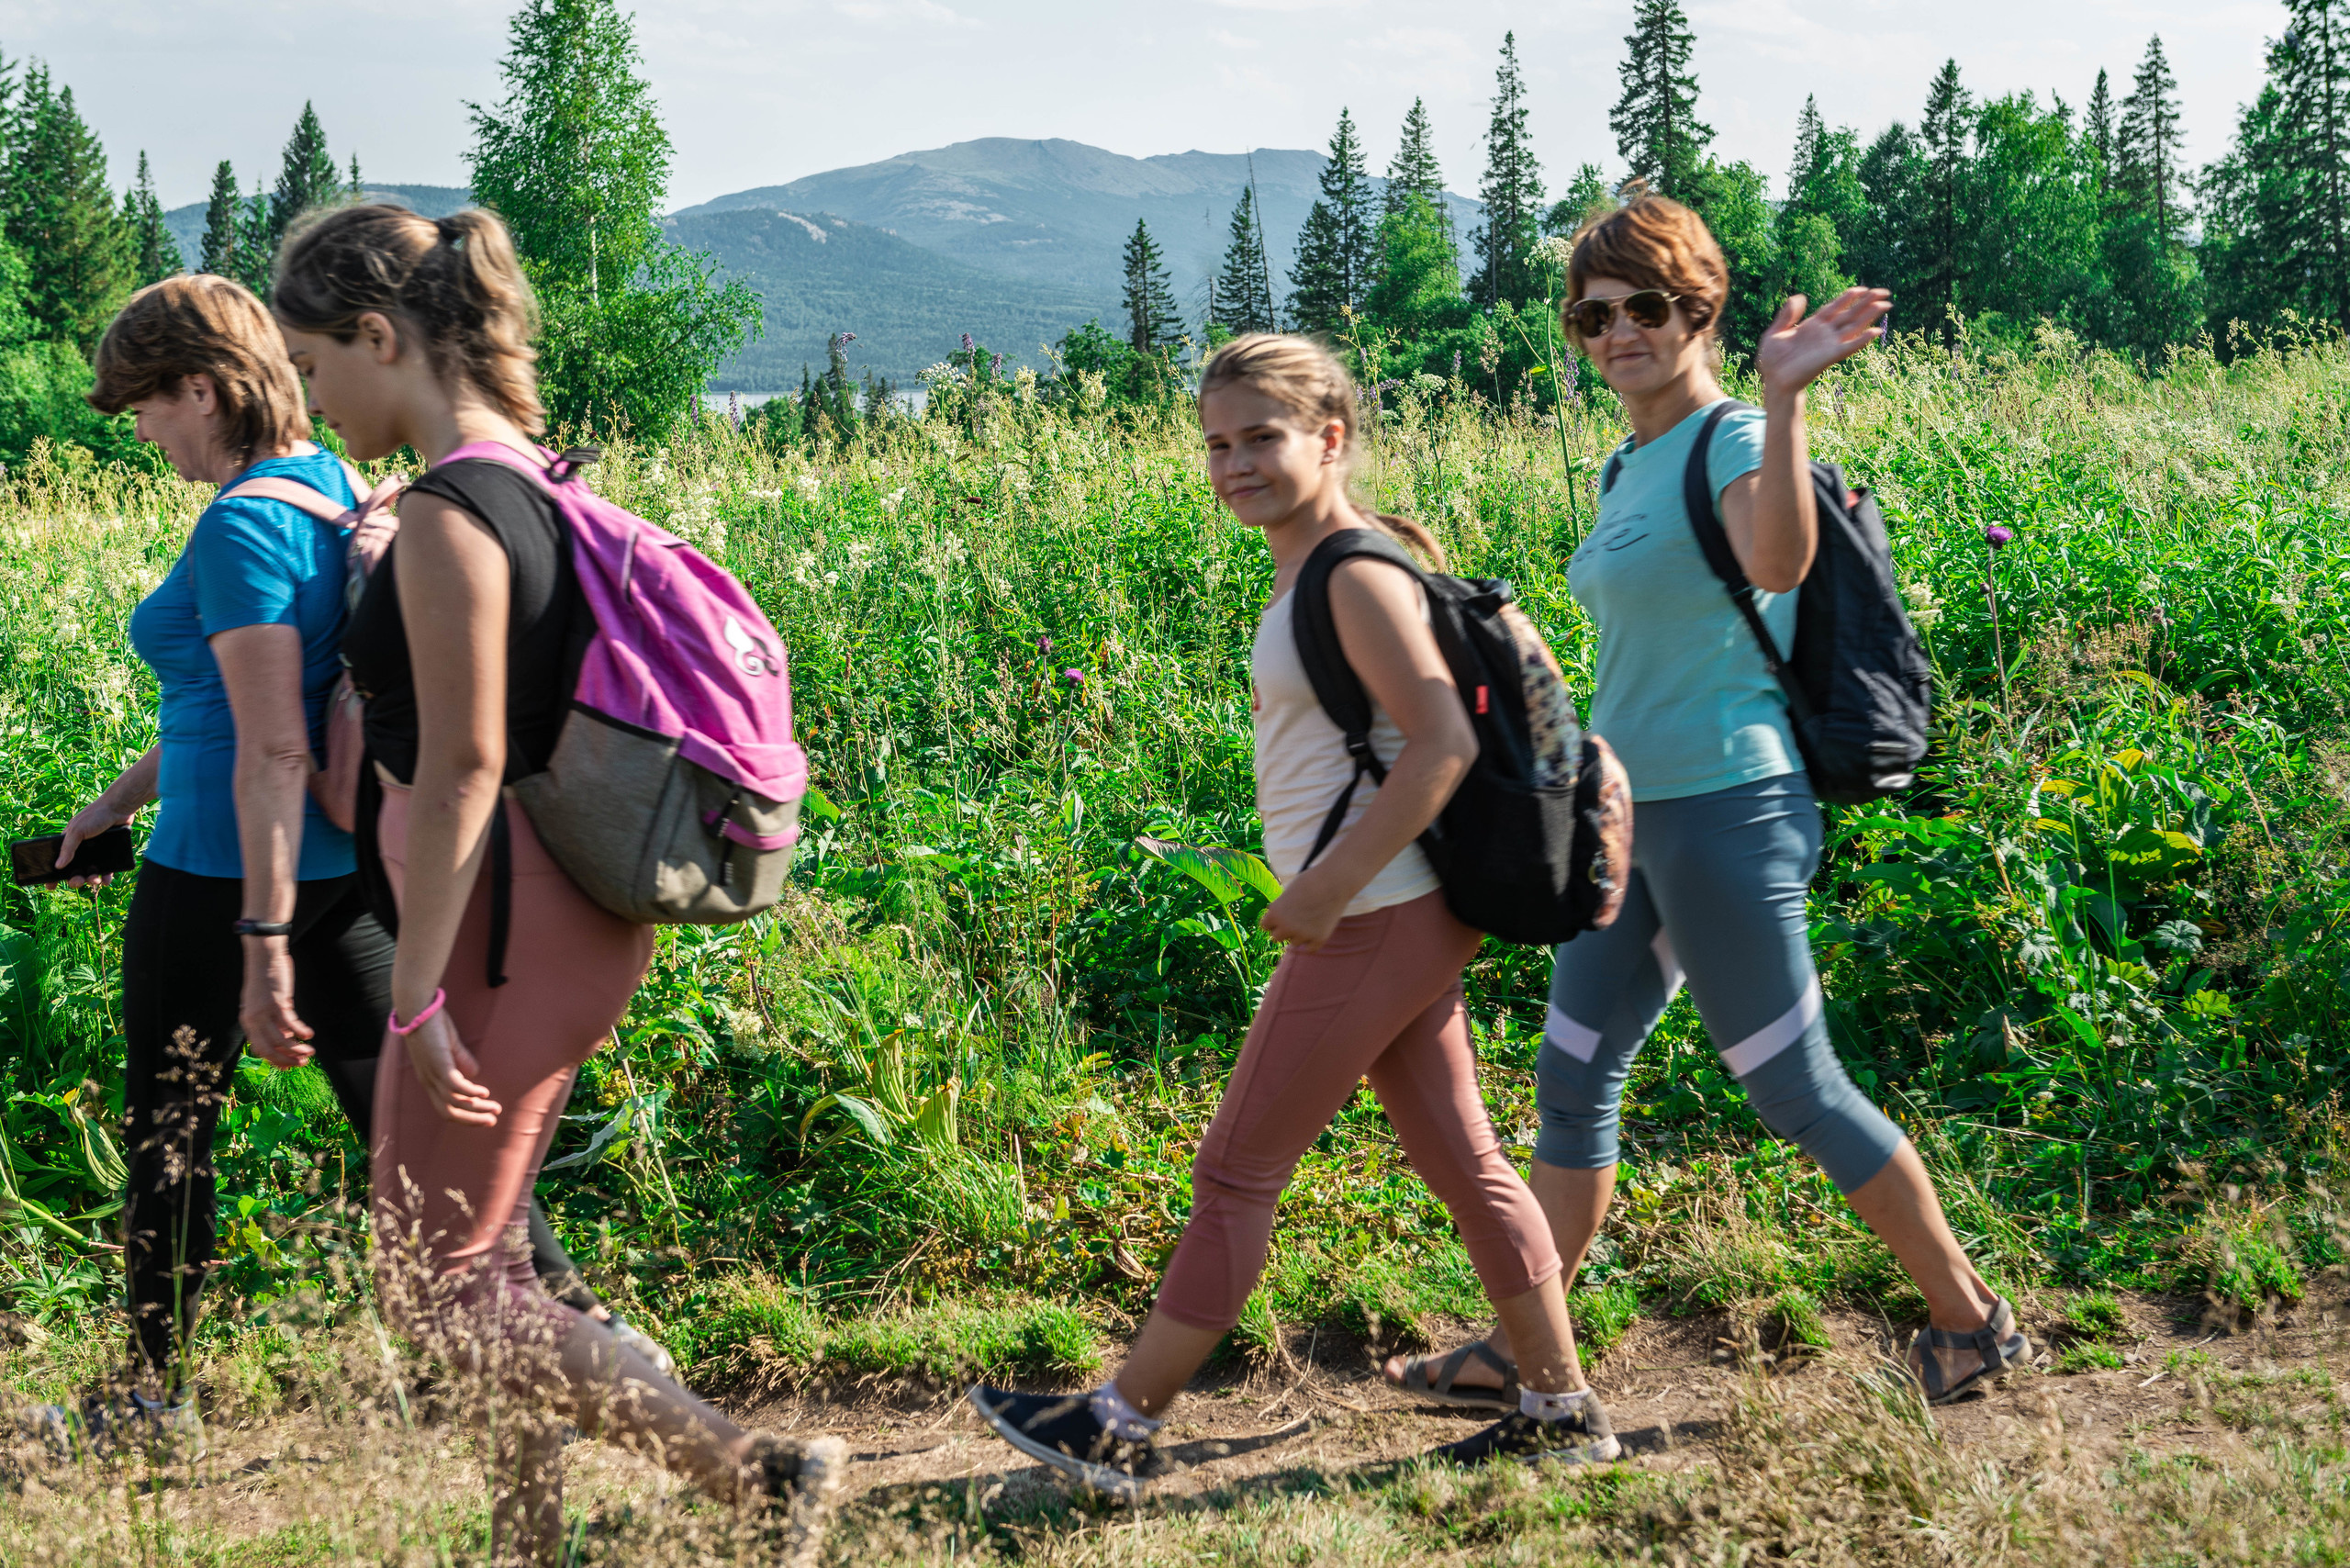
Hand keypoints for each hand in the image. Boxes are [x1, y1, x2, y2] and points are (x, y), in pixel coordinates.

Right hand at [55, 795, 134, 887]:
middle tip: (77, 882)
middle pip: (75, 871)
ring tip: (94, 880)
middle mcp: (82, 850)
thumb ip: (68, 847)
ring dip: (91, 880)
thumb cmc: (95, 816)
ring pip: (91, 873)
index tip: (50, 886)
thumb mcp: (77, 830)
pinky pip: (107, 870)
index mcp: (70, 843)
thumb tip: (58, 866)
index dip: (54, 874)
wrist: (119, 809)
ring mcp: (97, 853)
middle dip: (75, 880)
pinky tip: (106, 881)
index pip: (59, 861)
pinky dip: (106, 877)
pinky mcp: (111, 854)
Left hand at [240, 939, 314, 1068]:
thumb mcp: (265, 1003)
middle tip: (302, 1064)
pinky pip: (290, 1024)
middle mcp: (253, 1019)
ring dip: (297, 1049)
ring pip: (281, 1040)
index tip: (288, 1067)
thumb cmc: (266, 979)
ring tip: (310, 1052)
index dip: (275, 1060)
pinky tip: (309, 1034)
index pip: (259, 1048)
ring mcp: (264, 1012)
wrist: (263, 957)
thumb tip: (287, 1038)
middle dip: (286, 1060)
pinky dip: (300, 1031)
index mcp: (248, 1021)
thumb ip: (272, 1021)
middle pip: (268, 1049)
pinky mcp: (277, 1003)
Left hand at [393, 1009, 501, 1126]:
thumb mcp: (449, 1044)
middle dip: (471, 1120)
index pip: (445, 1107)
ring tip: (495, 1109)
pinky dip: (471, 1092)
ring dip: (476, 1108)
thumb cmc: (431, 1023)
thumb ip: (461, 1059)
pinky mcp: (439, 1064)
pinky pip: (456, 1085)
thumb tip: (475, 1073)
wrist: (417, 1007)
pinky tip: (484, 1093)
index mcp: (429, 1079)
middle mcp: (428, 1081)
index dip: (464, 1115)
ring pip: (455, 1102)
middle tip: (491, 1121)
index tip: (483, 1117)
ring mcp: (432, 1074)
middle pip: (449, 1112)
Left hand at [1260, 868, 1349, 951]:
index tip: (1282, 914)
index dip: (1273, 920)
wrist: (1335, 881)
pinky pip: (1310, 949)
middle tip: (1295, 919)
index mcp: (1275, 914)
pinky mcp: (1320, 939)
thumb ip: (1280, 910)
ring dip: (1299, 935)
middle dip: (1284, 930)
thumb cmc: (1311, 882)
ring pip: (1294, 943)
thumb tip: (1277, 924)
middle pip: (1277, 938)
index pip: (1265, 926)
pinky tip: (1316, 929)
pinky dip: (1312, 942)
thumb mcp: (1288, 893)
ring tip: (1310, 919)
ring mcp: (1304, 935)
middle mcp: (1287, 927)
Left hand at [1754, 287, 1892, 396]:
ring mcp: (1829, 344)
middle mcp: (1825, 333)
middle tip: (1884, 292)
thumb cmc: (1773, 360)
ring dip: (1869, 316)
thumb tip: (1800, 297)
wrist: (1774, 380)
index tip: (1863, 288)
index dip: (1848, 297)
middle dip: (1866, 303)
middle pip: (1850, 314)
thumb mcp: (1775, 333)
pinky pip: (1849, 346)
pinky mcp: (1830, 356)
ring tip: (1885, 305)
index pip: (1835, 307)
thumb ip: (1787, 315)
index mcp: (1813, 325)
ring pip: (1854, 327)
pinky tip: (1875, 332)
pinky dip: (1862, 340)